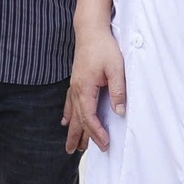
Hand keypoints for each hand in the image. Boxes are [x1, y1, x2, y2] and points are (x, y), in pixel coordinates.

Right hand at [64, 22, 125, 152]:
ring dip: (72, 129)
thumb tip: (119, 112)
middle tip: (77, 153)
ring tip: (70, 145)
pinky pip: (69, 102)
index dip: (96, 133)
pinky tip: (64, 120)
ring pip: (72, 113)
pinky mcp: (76, 80)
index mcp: (85, 89)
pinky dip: (67, 113)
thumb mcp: (116, 69)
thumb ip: (118, 91)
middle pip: (77, 119)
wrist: (90, 30)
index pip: (89, 117)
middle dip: (78, 137)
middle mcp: (76, 90)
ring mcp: (74, 85)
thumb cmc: (104, 47)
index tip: (104, 144)